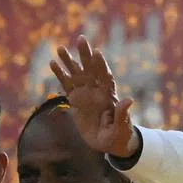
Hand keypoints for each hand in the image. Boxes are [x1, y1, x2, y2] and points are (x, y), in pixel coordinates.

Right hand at [49, 36, 139, 158]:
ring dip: (69, 61)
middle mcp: (97, 90)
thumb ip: (123, 114)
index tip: (97, 53)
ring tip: (60, 48)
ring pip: (77, 74)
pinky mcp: (75, 99)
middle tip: (81, 39)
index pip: (106, 77)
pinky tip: (53, 64)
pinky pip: (66, 84)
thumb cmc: (119, 136)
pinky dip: (60, 74)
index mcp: (109, 95)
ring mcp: (85, 93)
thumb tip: (129, 100)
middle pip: (91, 69)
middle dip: (86, 55)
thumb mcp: (122, 128)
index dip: (101, 65)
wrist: (108, 143)